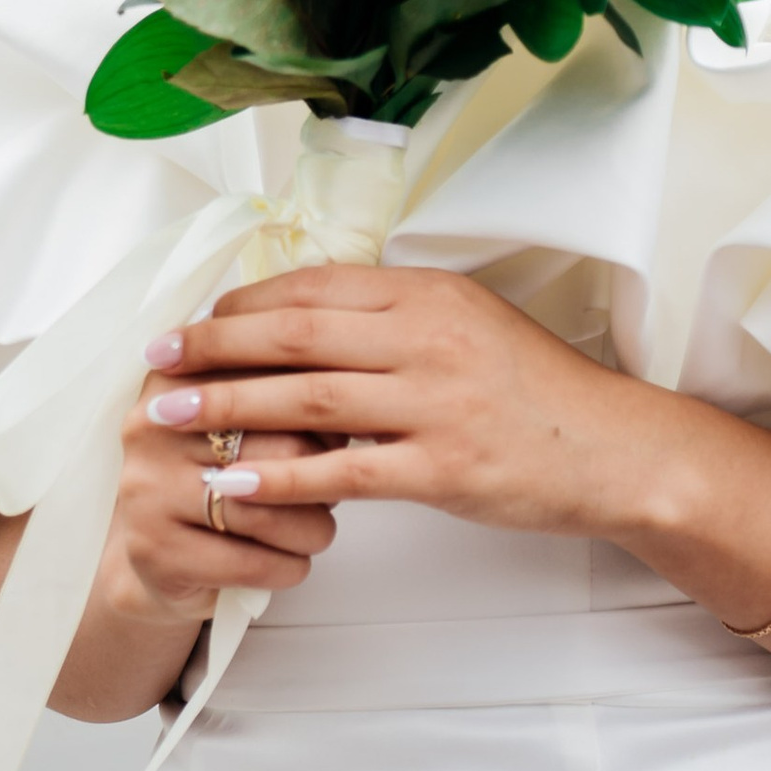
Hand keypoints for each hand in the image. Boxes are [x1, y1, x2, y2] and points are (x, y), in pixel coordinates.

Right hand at [100, 402, 338, 631]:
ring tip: (316, 532)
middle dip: (322, 477)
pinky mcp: (156, 550)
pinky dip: (289, 567)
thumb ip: (278, 393)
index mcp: (176, 377)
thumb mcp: (233, 424)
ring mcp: (148, 489)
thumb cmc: (213, 482)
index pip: (273, 379)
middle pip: (282, 447)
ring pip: (270, 510)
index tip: (337, 436)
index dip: (321, 413)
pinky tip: (290, 564)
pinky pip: (253, 562)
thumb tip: (353, 395)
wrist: (155, 560)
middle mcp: (153, 426)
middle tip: (330, 491)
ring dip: (312, 530)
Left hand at [141, 264, 664, 546]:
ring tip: (171, 414)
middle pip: (296, 333)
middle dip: (214, 345)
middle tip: (155, 357)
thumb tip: (311, 316)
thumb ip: (397, 318)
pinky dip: (280, 480)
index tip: (196, 319)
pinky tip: (233, 485)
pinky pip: (342, 474)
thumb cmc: (539, 391)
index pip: (314, 285)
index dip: (244, 303)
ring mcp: (435, 404)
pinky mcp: (442, 468)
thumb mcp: (471, 324)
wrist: (615, 449)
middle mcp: (428, 338)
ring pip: (307, 400)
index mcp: (429, 293)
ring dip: (229, 407)